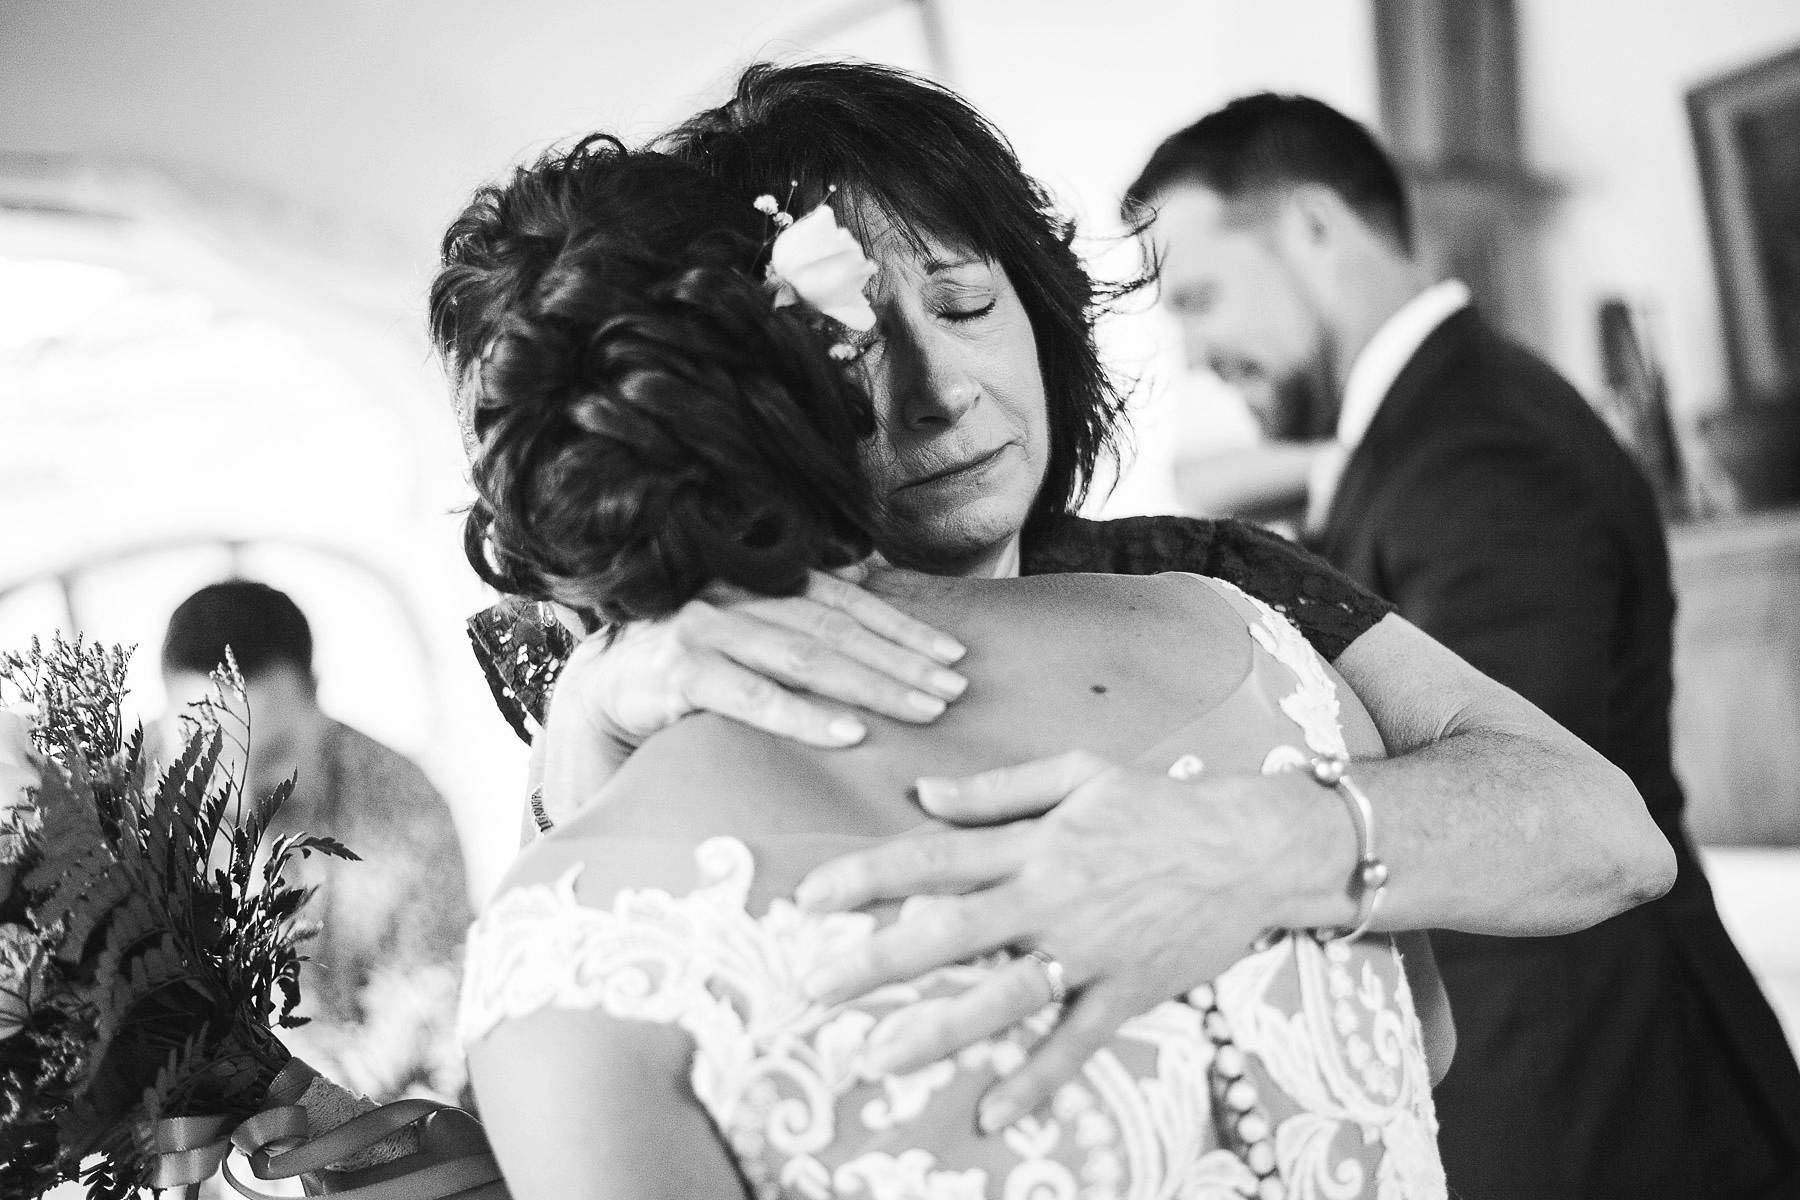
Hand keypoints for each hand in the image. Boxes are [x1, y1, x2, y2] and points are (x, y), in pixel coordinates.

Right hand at [572, 566, 968, 749]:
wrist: (601, 694)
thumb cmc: (687, 668)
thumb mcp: (746, 635)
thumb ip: (800, 618)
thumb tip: (873, 593)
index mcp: (758, 582)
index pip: (844, 600)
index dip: (902, 625)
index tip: (954, 655)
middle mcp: (734, 596)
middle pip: (834, 629)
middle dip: (901, 660)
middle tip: (955, 690)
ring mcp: (704, 630)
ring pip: (803, 657)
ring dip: (870, 685)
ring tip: (922, 710)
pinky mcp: (678, 674)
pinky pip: (751, 696)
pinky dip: (804, 716)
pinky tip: (849, 734)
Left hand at [793, 752, 1324, 1131]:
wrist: (1254, 844)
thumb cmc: (1161, 802)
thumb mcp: (1078, 772)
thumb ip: (996, 789)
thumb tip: (922, 792)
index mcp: (1035, 842)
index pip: (934, 858)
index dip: (866, 877)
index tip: (810, 899)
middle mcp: (1053, 898)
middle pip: (949, 933)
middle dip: (876, 961)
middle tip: (815, 988)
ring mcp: (1090, 950)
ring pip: (1002, 996)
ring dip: (937, 1031)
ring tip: (877, 1058)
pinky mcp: (1128, 991)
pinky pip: (1075, 1042)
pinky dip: (1038, 1080)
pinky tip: (996, 1114)